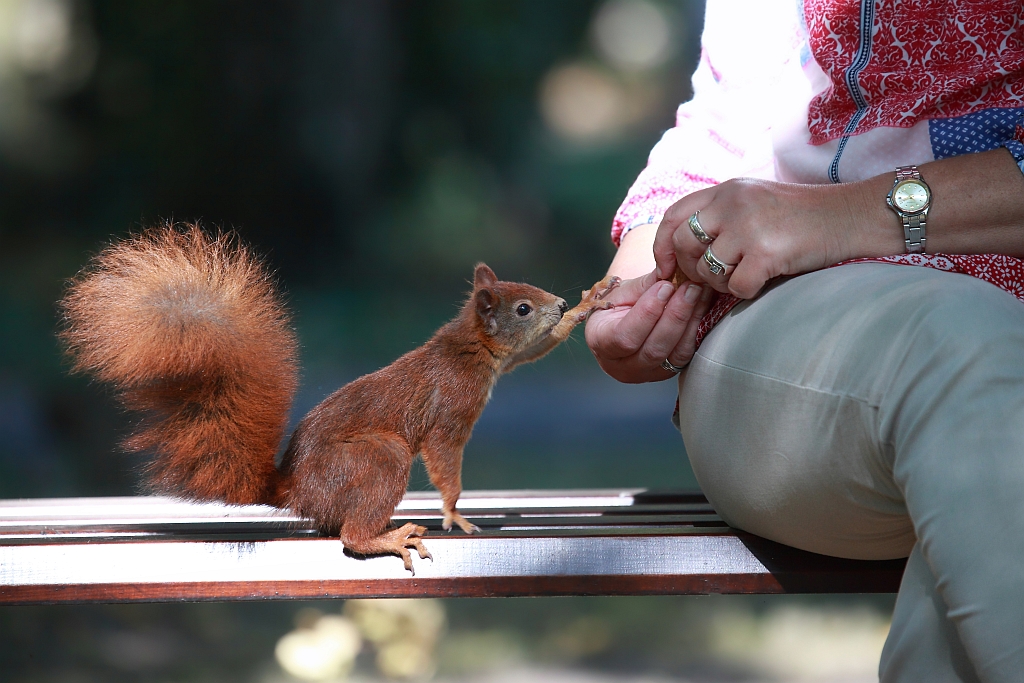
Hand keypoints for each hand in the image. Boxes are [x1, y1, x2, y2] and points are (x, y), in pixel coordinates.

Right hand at [585, 270, 715, 383]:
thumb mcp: (624, 291)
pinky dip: (696, 330)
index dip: (647, 313)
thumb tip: (669, 271)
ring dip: (690, 321)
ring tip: (700, 293)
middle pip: (653, 349)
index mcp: (601, 343)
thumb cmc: (618, 306)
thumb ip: (646, 284)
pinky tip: (703, 307)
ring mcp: (646, 374)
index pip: (624, 336)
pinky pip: (686, 355)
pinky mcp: (667, 373)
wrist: (622, 321)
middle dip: (675, 316)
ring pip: (674, 355)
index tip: (665, 286)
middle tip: (690, 287)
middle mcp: (622, 366)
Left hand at [652, 178, 863, 298]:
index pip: (673, 215)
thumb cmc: (804, 216)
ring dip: (719, 282)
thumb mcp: (756, 200)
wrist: (853, 215)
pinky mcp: (767, 252)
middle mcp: (733, 203)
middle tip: (709, 279)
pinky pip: (735, 286)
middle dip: (689, 268)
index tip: (665, 268)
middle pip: (682, 243)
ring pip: (706, 268)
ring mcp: (749, 227)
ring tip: (742, 275)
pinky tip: (763, 281)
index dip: (661, 245)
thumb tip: (682, 252)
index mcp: (727, 189)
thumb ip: (721, 216)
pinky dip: (746, 291)